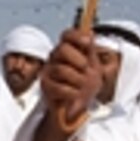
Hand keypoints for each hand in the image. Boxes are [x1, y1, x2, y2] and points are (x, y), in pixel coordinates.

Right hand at [32, 26, 101, 140]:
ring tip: (84, 87)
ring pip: (61, 69)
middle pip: (62, 49)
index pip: (67, 35)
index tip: (88, 42)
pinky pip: (58, 87)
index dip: (77, 36)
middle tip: (86, 69)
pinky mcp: (45, 86)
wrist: (77, 106)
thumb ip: (91, 51)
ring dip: (78, 79)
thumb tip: (90, 34)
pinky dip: (71, 92)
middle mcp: (56, 57)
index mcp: (68, 49)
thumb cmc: (86, 84)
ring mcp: (49, 71)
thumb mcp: (94, 67)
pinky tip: (76, 95)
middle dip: (78, 59)